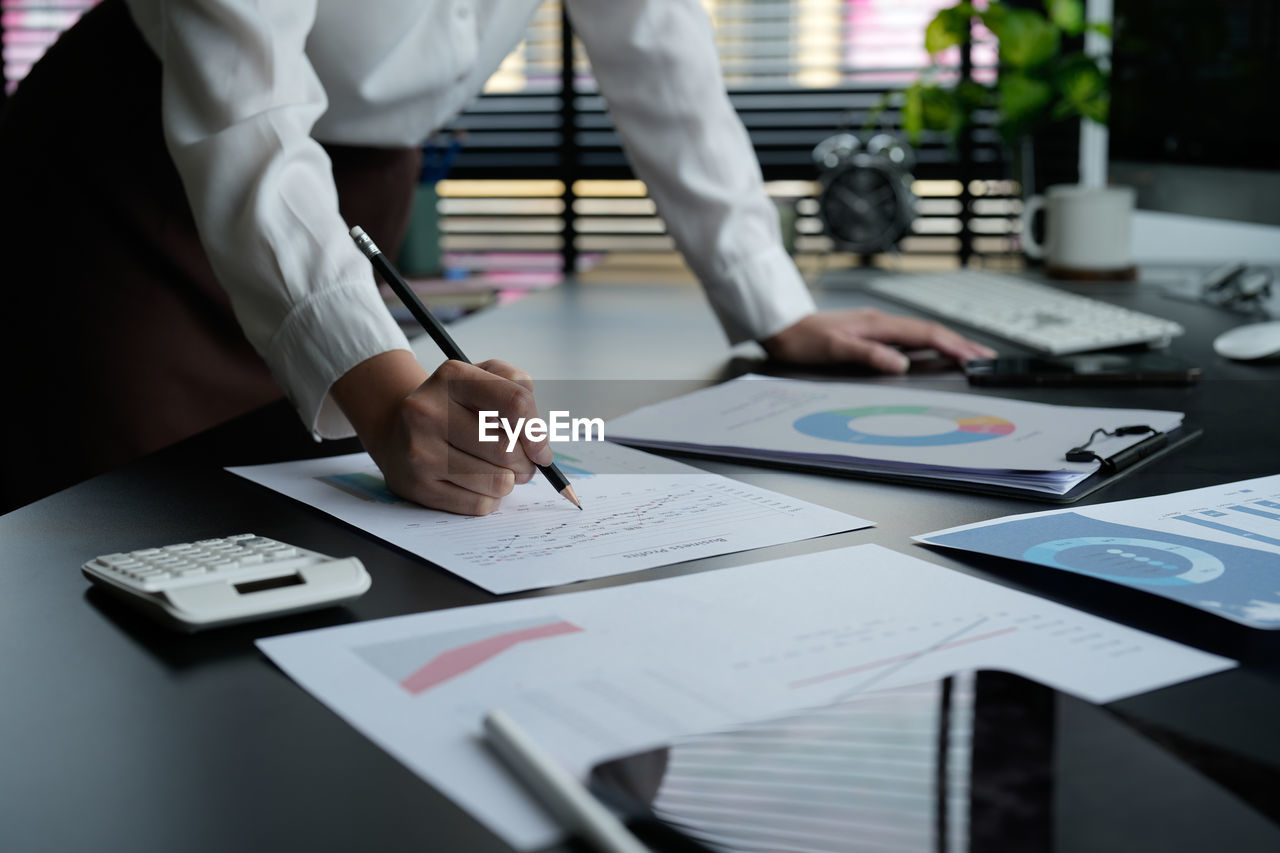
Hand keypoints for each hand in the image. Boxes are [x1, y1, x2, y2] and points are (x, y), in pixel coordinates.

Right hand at [331, 350, 552, 514]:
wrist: (396, 430)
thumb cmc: (452, 405)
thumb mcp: (482, 378)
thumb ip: (518, 389)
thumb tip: (538, 443)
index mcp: (452, 377)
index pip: (515, 403)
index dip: (537, 432)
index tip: (541, 449)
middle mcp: (429, 411)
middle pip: (507, 450)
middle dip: (525, 463)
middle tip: (521, 464)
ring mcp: (420, 451)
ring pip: (497, 482)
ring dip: (509, 482)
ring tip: (500, 473)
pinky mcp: (418, 486)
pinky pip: (479, 504)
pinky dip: (489, 499)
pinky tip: (477, 484)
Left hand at [761, 309, 995, 372]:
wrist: (781, 328)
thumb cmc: (803, 339)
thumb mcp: (835, 350)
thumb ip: (869, 356)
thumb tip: (901, 364)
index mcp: (878, 324)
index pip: (925, 334)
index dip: (953, 345)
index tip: (974, 356)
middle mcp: (880, 322)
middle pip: (930, 332)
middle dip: (960, 343)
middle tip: (985, 357)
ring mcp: (876, 327)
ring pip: (921, 334)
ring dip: (946, 344)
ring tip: (968, 355)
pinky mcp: (870, 333)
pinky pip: (907, 338)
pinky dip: (927, 346)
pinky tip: (932, 355)